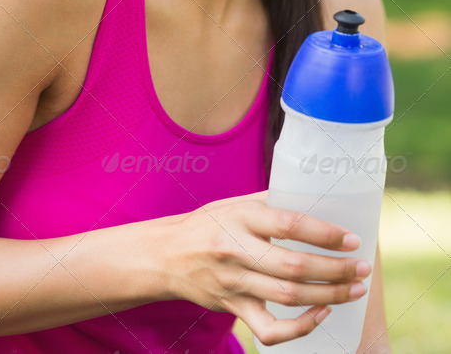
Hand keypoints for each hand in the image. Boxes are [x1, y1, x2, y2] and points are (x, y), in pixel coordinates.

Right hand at [166, 191, 371, 347]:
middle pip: (294, 267)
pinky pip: (270, 330)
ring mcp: (234, 283)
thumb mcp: (235, 204)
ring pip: (288, 297)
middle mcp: (236, 250)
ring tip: (355, 289)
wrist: (167, 255)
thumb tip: (317, 198)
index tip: (352, 239)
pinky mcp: (233, 308)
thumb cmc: (209, 223)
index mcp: (241, 217)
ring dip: (329, 296)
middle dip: (335, 270)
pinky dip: (300, 327)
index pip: (289, 225)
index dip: (325, 234)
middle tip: (362, 268)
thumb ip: (272, 203)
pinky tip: (321, 314)